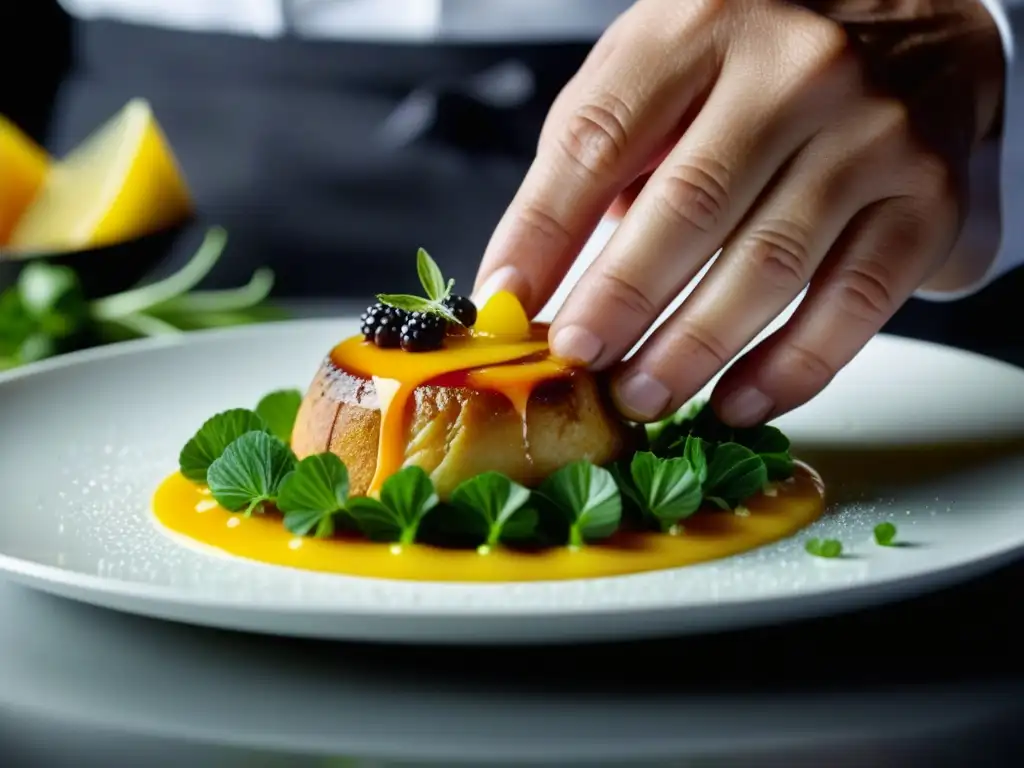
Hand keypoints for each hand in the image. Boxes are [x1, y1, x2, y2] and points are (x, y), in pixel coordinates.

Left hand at [473, 0, 1003, 424]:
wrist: (922, 26)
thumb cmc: (765, 57)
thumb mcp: (667, 60)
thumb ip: (605, 148)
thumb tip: (540, 273)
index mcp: (702, 25)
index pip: (600, 138)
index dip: (541, 231)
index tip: (505, 302)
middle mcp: (795, 71)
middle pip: (686, 207)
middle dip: (618, 302)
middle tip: (577, 362)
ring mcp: (871, 135)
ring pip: (767, 266)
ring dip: (692, 350)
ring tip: (641, 395)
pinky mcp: (927, 202)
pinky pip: (852, 305)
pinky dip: (789, 369)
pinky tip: (738, 401)